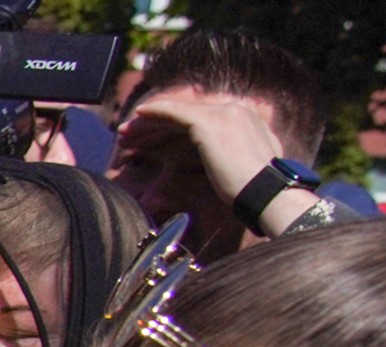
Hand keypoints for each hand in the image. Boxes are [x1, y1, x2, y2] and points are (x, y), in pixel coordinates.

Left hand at [121, 94, 284, 204]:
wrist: (265, 192)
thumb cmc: (254, 190)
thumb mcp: (243, 165)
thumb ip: (230, 154)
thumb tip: (220, 160)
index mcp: (246, 119)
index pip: (201, 120)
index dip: (172, 130)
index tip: (151, 142)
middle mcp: (236, 110)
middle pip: (187, 116)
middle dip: (156, 127)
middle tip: (131, 135)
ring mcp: (223, 113)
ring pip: (178, 114)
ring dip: (149, 123)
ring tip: (125, 134)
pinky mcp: (209, 122)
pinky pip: (175, 113)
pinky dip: (156, 112)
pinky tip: (138, 115)